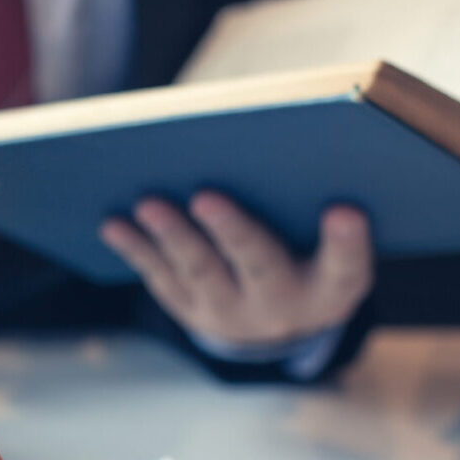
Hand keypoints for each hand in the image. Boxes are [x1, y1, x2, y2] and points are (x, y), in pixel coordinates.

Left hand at [99, 191, 372, 344]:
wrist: (279, 323)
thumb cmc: (313, 253)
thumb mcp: (333, 242)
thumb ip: (324, 205)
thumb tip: (286, 137)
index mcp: (332, 287)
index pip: (347, 266)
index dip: (347, 242)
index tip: (343, 210)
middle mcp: (282, 307)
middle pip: (260, 266)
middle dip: (232, 232)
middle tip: (206, 196)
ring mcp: (230, 313)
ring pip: (200, 272)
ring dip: (172, 236)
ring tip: (148, 203)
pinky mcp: (191, 311)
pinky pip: (161, 277)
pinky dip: (136, 249)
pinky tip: (112, 223)